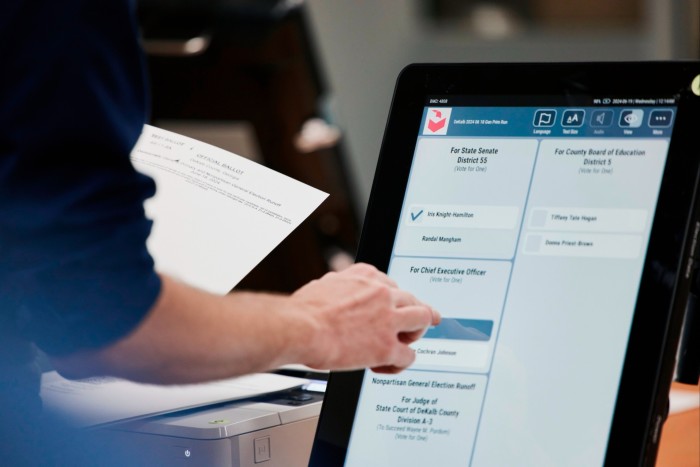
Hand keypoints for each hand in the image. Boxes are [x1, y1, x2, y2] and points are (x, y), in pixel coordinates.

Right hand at [290, 263, 439, 373]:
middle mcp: (382, 294)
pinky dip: (400, 363)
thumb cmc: (305, 311)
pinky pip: (408, 356)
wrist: (299, 328)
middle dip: (412, 313)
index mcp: (367, 277)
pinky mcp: (387, 347)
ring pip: (421, 320)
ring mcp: (388, 320)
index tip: (386, 309)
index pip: (392, 285)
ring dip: (414, 333)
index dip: (389, 301)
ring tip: (403, 344)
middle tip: (412, 325)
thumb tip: (337, 290)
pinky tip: (387, 366)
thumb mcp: (327, 284)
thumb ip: (342, 287)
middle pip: (413, 300)